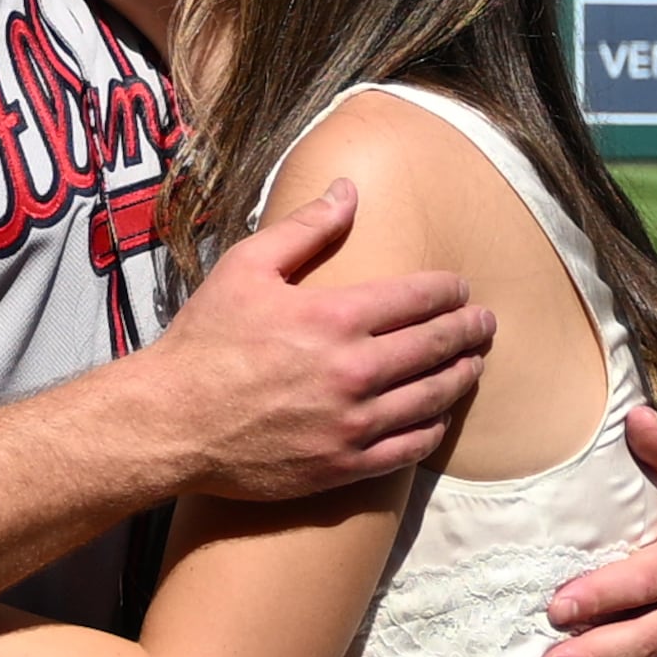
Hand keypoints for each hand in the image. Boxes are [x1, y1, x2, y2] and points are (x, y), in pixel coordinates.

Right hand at [137, 180, 493, 501]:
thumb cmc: (204, 342)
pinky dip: (431, 428)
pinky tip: (437, 417)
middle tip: (486, 324)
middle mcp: (353, 372)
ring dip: (461, 378)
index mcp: (334, 317)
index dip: (449, 291)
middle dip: (470, 331)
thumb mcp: (247, 267)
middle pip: (437, 347)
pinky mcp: (342, 466)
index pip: (419, 298)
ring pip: (433, 399)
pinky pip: (408, 448)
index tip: (460, 289)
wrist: (170, 423)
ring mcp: (352, 424)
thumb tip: (349, 190)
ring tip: (473, 366)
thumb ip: (305, 229)